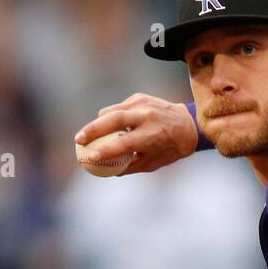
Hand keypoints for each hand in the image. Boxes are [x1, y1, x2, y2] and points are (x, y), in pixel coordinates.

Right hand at [74, 94, 198, 174]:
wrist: (188, 125)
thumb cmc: (170, 149)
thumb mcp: (154, 163)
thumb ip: (132, 166)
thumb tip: (109, 172)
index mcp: (152, 135)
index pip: (125, 142)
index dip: (107, 150)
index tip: (91, 156)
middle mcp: (146, 116)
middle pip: (113, 119)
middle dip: (92, 130)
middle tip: (78, 140)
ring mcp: (142, 103)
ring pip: (112, 111)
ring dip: (98, 123)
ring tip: (87, 135)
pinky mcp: (139, 97)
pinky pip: (118, 108)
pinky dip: (110, 117)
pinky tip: (106, 126)